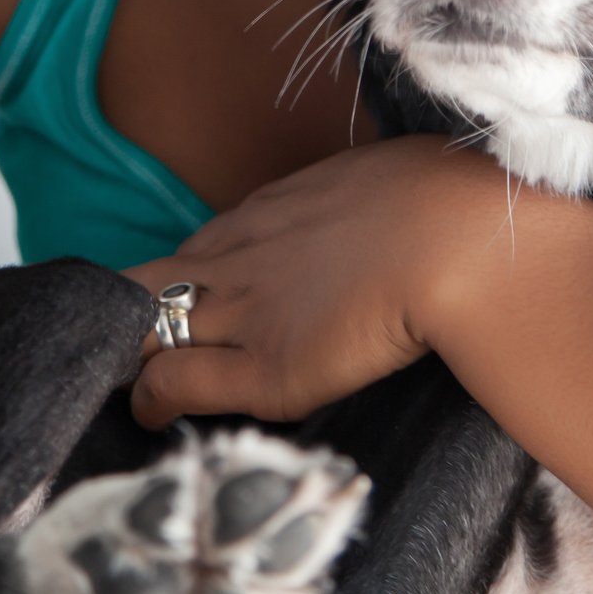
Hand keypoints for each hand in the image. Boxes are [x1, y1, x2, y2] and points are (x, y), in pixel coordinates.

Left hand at [122, 134, 592, 428]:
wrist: (465, 240)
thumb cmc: (458, 205)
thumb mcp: (403, 178)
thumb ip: (380, 201)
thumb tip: (405, 212)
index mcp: (283, 206)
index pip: (213, 241)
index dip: (196, 273)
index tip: (198, 296)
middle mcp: (248, 252)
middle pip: (159, 276)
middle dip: (136, 305)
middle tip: (134, 340)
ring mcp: (247, 309)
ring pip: (150, 323)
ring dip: (133, 351)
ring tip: (127, 380)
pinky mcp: (261, 366)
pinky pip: (176, 381)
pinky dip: (151, 398)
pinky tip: (146, 415)